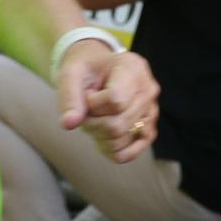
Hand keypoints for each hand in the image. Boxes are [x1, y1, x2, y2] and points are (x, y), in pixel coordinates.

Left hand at [60, 43, 160, 163]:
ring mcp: (151, 111)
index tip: (87, 94)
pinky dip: (112, 150)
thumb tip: (69, 124)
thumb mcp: (71, 74)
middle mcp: (148, 90)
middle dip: (93, 122)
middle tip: (86, 110)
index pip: (115, 100)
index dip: (93, 104)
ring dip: (99, 135)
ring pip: (122, 139)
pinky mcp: (149, 129)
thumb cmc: (85, 70)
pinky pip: (132, 152)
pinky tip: (102, 138)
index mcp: (133, 68)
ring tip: (95, 118)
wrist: (96, 70)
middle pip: (118, 124)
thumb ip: (69, 97)